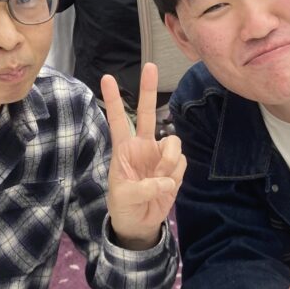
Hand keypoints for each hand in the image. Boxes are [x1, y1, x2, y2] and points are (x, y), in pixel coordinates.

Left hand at [102, 63, 185, 248]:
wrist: (141, 223)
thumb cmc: (125, 206)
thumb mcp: (125, 197)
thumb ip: (143, 188)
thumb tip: (165, 180)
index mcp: (124, 149)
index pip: (118, 120)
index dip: (113, 100)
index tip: (107, 78)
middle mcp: (143, 145)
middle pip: (148, 113)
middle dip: (148, 89)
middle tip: (149, 66)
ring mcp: (160, 155)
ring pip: (173, 144)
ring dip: (168, 163)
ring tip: (159, 181)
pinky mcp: (175, 167)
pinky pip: (182, 163)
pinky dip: (176, 176)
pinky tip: (167, 185)